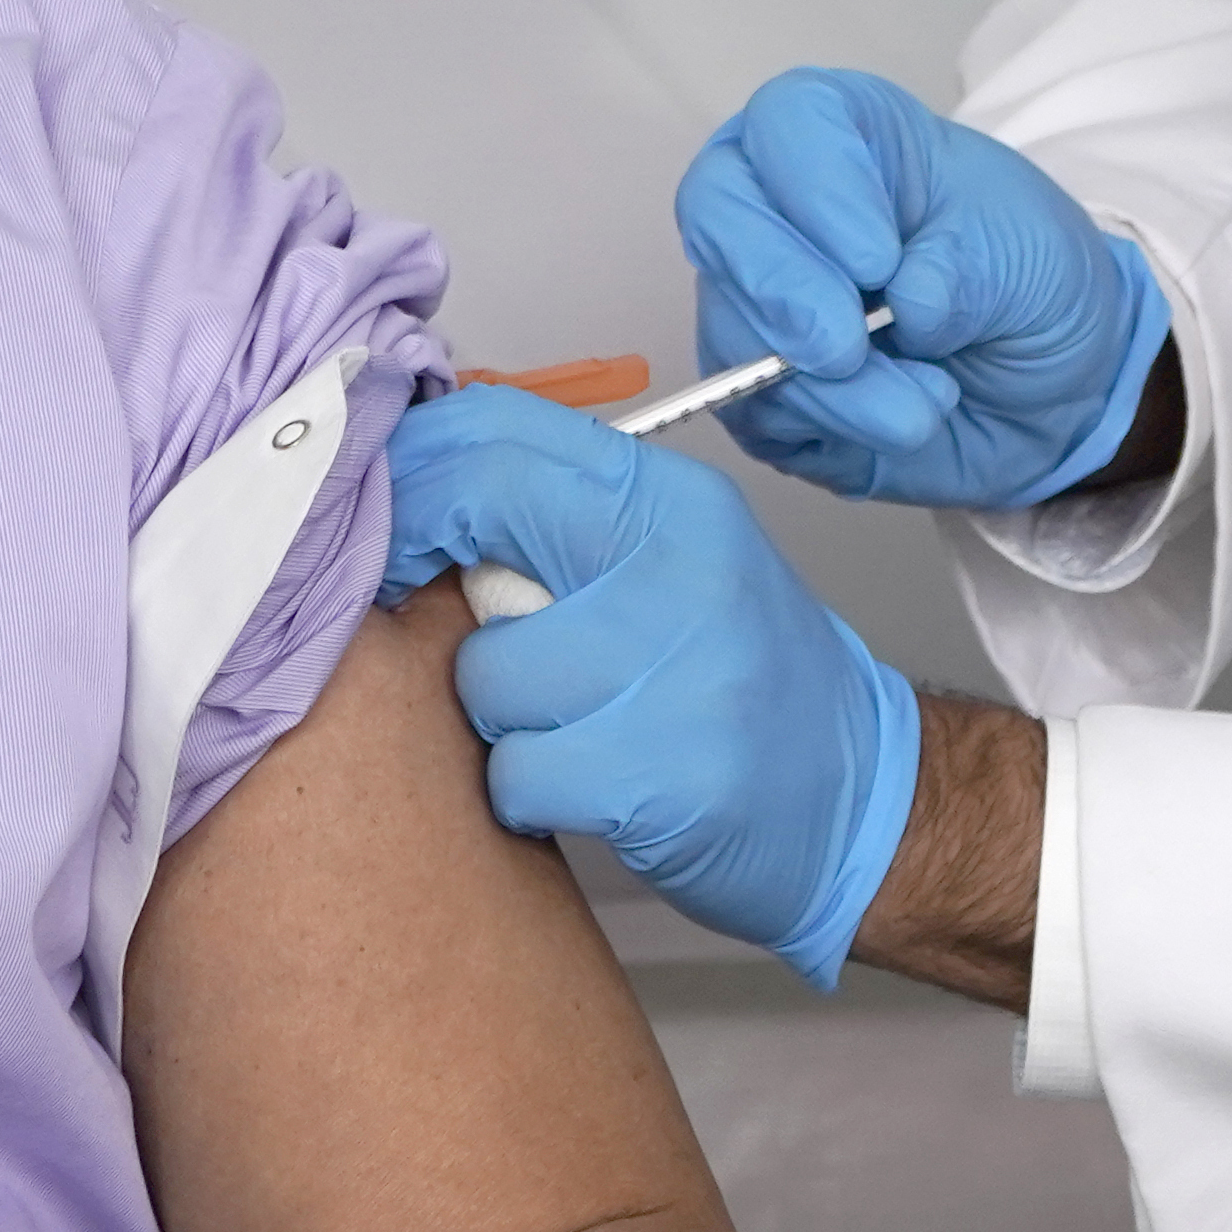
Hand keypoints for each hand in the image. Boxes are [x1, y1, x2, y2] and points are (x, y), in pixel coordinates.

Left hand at [381, 385, 917, 986]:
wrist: (861, 802)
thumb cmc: (743, 680)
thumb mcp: (669, 560)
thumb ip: (558, 516)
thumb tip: (416, 482)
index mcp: (671, 502)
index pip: (505, 428)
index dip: (415, 462)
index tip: (369, 504)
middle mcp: (678, 565)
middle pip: (480, 512)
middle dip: (415, 562)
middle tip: (414, 605)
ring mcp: (674, 671)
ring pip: (483, 670)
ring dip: (495, 714)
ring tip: (560, 724)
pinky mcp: (657, 776)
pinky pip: (513, 772)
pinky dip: (526, 795)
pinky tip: (583, 790)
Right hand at [677, 67, 1171, 509]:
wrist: (1054, 384)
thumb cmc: (1031, 280)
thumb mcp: (1031, 256)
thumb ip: (965, 271)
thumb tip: (905, 305)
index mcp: (849, 135)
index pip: (789, 121)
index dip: (817, 186)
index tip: (879, 259)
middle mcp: (780, 203)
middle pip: (718, 214)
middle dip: (781, 289)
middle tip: (847, 348)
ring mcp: (758, 296)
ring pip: (732, 326)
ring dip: (828, 384)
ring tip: (926, 404)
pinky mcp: (757, 385)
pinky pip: (750, 406)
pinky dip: (827, 426)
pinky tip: (899, 424)